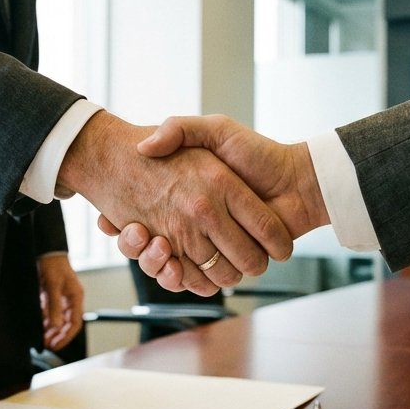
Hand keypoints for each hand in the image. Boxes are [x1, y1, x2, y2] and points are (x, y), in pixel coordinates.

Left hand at [37, 253, 83, 351]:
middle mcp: (70, 300)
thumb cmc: (53, 264)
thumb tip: (55, 326)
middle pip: (67, 324)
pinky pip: (51, 313)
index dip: (66, 336)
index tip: (55, 345)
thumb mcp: (52, 286)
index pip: (74, 323)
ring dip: (51, 330)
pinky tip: (40, 326)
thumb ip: (53, 307)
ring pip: (58, 320)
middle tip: (47, 345)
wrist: (46, 251)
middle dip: (58, 336)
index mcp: (76, 298)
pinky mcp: (52, 296)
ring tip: (42, 338)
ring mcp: (61, 298)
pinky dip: (46, 321)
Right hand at [97, 115, 327, 290]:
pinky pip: (192, 280)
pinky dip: (178, 279)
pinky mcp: (224, 262)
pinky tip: (172, 266)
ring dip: (154, 263)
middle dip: (136, 245)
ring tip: (153, 245)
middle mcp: (195, 222)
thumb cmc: (258, 153)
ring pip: (166, 265)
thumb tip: (145, 146)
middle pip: (149, 245)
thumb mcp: (215, 130)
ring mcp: (208, 243)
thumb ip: (180, 129)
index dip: (124, 222)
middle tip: (132, 233)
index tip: (111, 220)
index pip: (142, 214)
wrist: (298, 183)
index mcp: (188, 196)